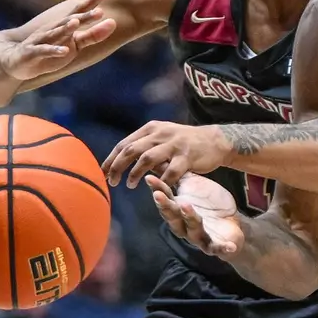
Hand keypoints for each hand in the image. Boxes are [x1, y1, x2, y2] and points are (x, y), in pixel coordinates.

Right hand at [0, 0, 117, 81]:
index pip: (80, 10)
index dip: (93, 1)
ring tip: (77, 23)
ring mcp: (42, 40)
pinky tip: (64, 51)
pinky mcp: (33, 52)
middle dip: (84, 14)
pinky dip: (54, 51)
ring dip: (66, 28)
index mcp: (64, 25)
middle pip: (70, 19)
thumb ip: (92, 35)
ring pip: (56, 33)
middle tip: (99, 9)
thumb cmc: (49, 50)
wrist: (15, 60)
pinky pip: (45, 51)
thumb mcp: (74, 44)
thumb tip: (114, 23)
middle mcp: (53, 29)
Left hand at [103, 121, 227, 188]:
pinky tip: (156, 188)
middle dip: (117, 166)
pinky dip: (161, 181)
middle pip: (132, 150)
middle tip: (111, 181)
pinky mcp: (187, 157)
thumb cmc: (184, 144)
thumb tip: (120, 161)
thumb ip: (144, 146)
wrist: (215, 141)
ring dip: (135, 173)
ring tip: (129, 185)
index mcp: (151, 129)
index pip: (125, 143)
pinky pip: (170, 172)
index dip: (112, 159)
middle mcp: (160, 134)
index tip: (102, 172)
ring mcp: (174, 145)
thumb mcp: (162, 138)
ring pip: (147, 158)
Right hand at [146, 174, 242, 257]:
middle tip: (159, 195)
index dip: (157, 190)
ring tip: (186, 206)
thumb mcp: (192, 187)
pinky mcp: (214, 246)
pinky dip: (223, 248)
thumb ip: (177, 177)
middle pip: (173, 218)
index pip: (166, 199)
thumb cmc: (207, 204)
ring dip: (189, 218)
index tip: (149, 178)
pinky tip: (230, 247)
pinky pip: (218, 248)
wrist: (229, 223)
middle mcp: (184, 226)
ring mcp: (199, 237)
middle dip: (166, 207)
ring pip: (192, 230)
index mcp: (178, 211)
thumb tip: (158, 159)